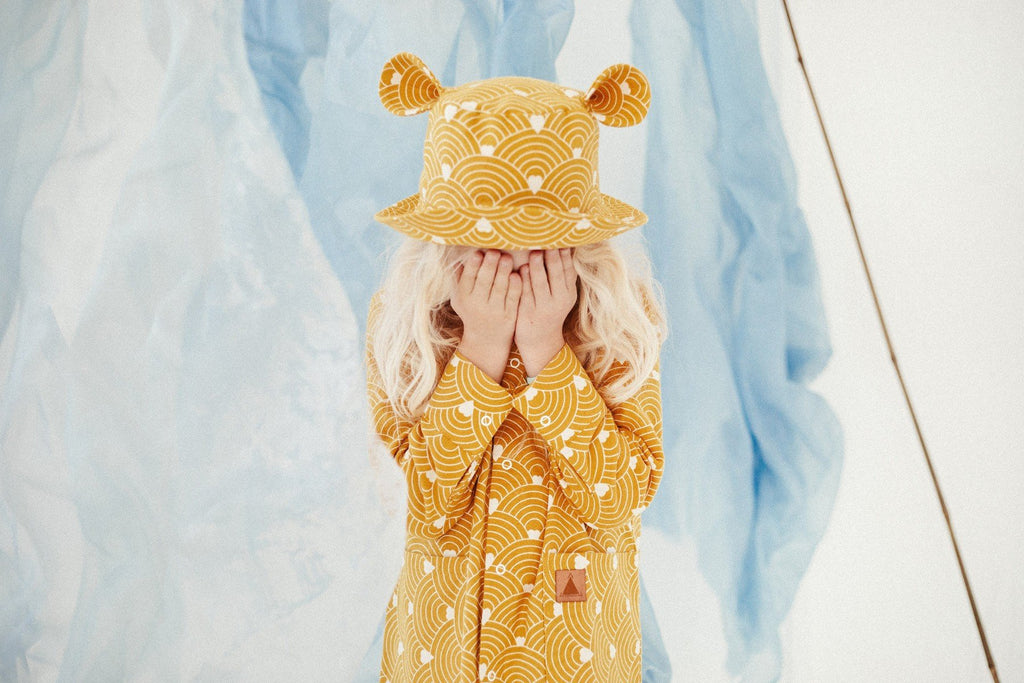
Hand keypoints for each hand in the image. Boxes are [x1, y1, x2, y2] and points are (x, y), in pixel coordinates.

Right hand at [451, 249, 522, 382]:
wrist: (486, 341)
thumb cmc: (471, 313)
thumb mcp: (459, 299)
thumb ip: (458, 279)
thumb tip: (456, 258)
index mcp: (464, 298)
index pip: (468, 279)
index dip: (473, 265)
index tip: (478, 252)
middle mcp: (478, 305)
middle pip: (484, 282)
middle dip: (489, 265)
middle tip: (495, 251)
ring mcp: (495, 311)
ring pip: (499, 289)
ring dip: (503, 272)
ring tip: (507, 258)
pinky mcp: (509, 316)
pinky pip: (513, 299)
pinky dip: (515, 286)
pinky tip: (518, 275)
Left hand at [515, 249, 577, 375]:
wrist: (539, 340)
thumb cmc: (549, 310)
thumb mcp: (561, 295)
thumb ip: (561, 275)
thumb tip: (562, 246)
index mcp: (568, 293)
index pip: (569, 270)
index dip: (565, 254)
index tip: (560, 239)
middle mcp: (559, 300)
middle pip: (557, 274)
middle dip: (552, 257)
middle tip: (547, 241)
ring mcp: (543, 307)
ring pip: (541, 282)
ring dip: (537, 265)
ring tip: (534, 252)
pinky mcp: (527, 312)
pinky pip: (526, 292)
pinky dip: (524, 279)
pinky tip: (521, 269)